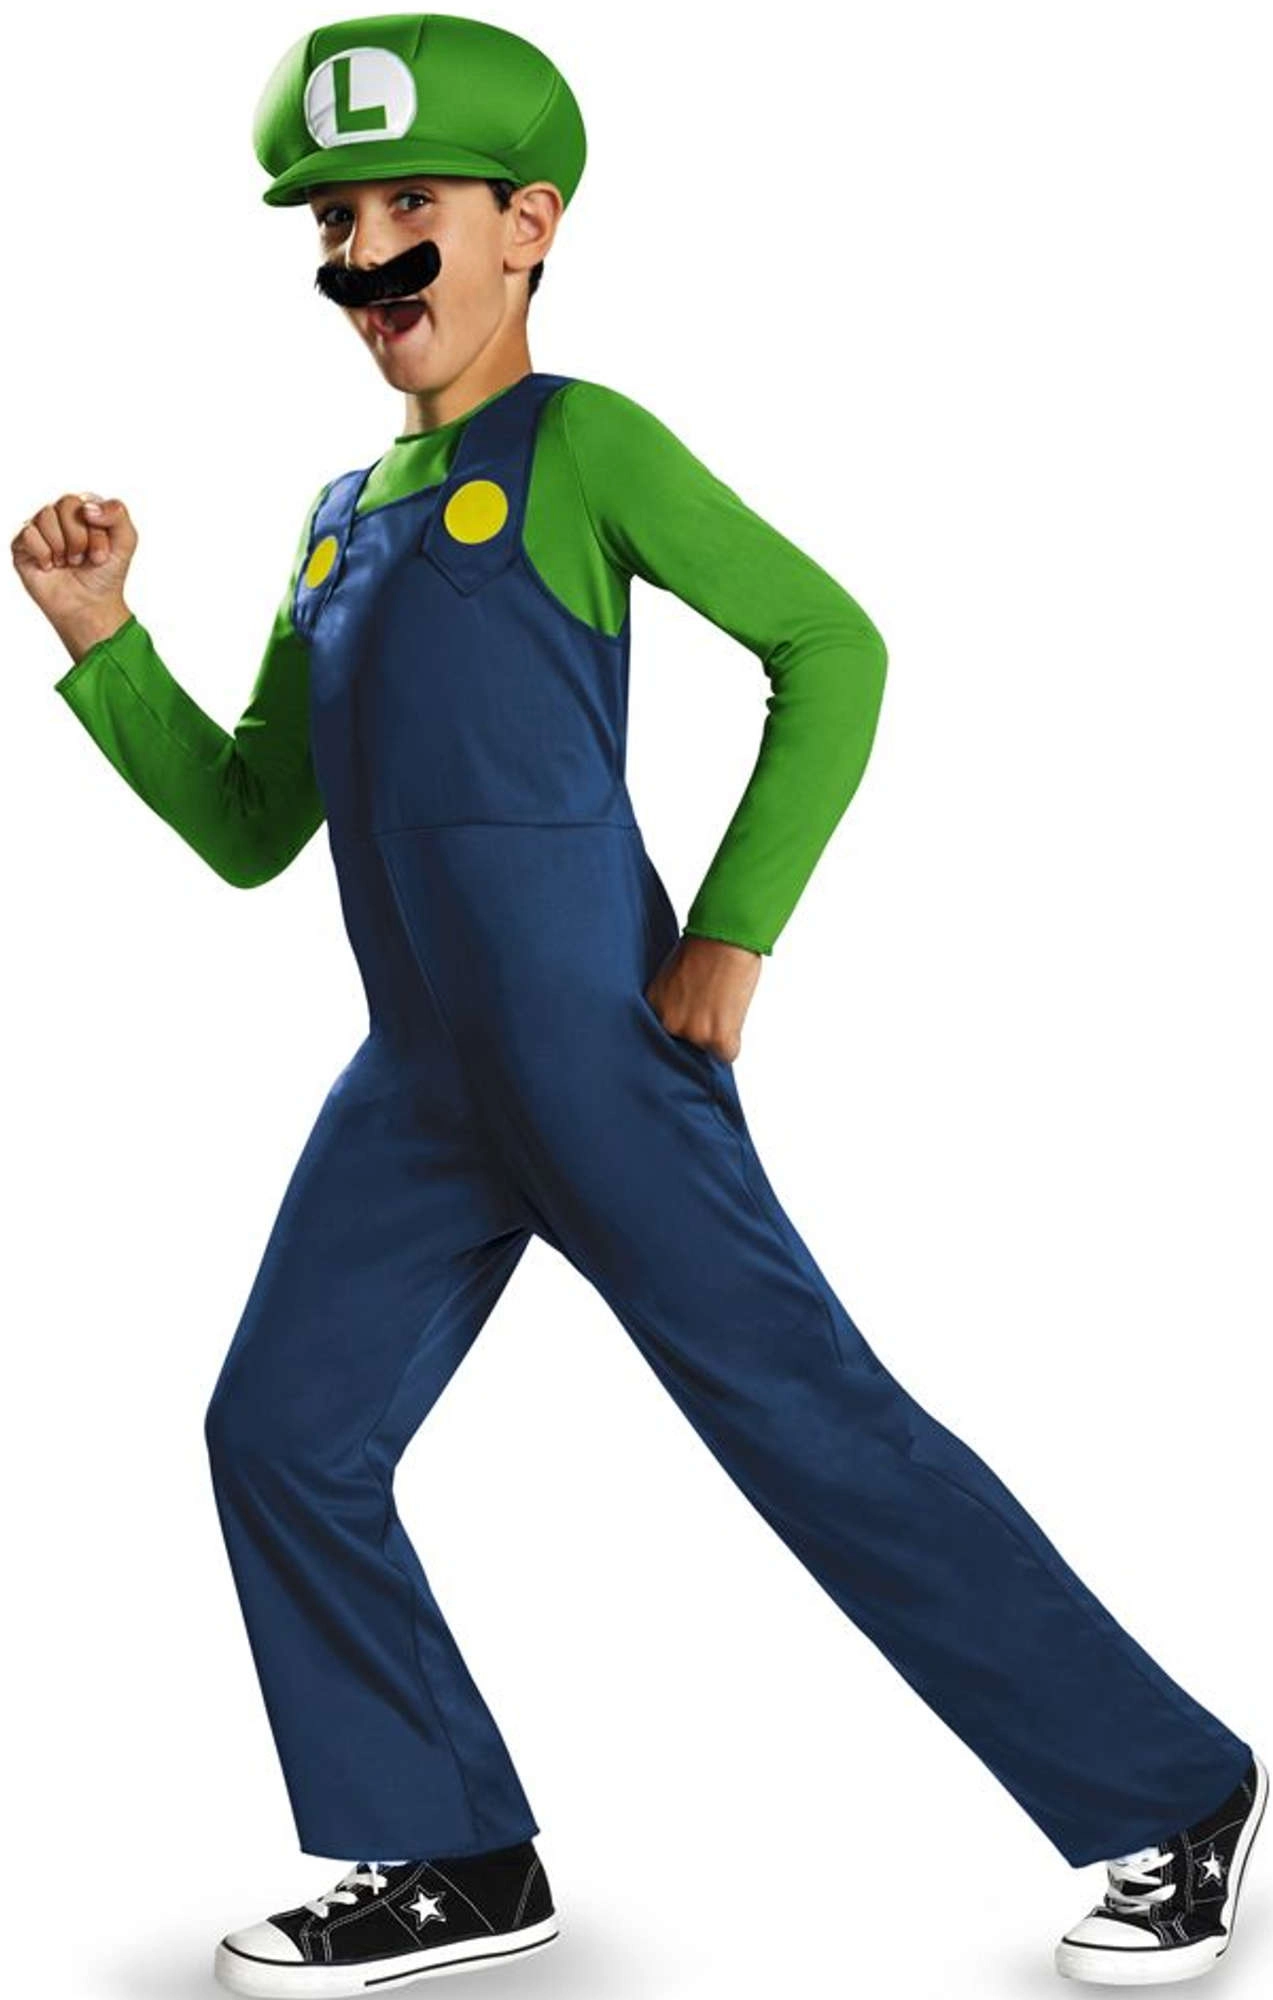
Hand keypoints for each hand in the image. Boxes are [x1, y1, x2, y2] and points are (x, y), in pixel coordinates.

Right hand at [11, 492, 136, 660]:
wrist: (89, 606)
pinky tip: (50, 566)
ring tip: (68, 562)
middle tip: (82, 560)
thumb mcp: (126, 542)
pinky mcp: (23, 544)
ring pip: (46, 516)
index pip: (88, 502)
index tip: (101, 557)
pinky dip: (44, 554)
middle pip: (66, 504)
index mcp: (85, 508)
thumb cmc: (105, 574)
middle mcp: (61, 514)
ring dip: (62, 547)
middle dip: (79, 538)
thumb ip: (118, 513)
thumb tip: (87, 507)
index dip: (97, 532)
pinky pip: (28, 533)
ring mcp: (41, 527)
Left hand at [645, 933, 761, 1062]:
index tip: (690, 1019)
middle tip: (711, 1007)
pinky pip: (727, 1055)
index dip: (681, 1028)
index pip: (663, 1036)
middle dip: (698, 1033)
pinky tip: (733, 1013)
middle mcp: (668, 1023)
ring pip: (707, 1052)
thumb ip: (674, 1001)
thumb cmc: (705, 946)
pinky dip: (733, 1041)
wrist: (726, 934)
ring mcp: (692, 1032)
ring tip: (723, 1003)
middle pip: (685, 1046)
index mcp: (653, 1006)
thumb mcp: (675, 976)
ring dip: (718, 1035)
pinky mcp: (717, 1037)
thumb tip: (685, 1019)